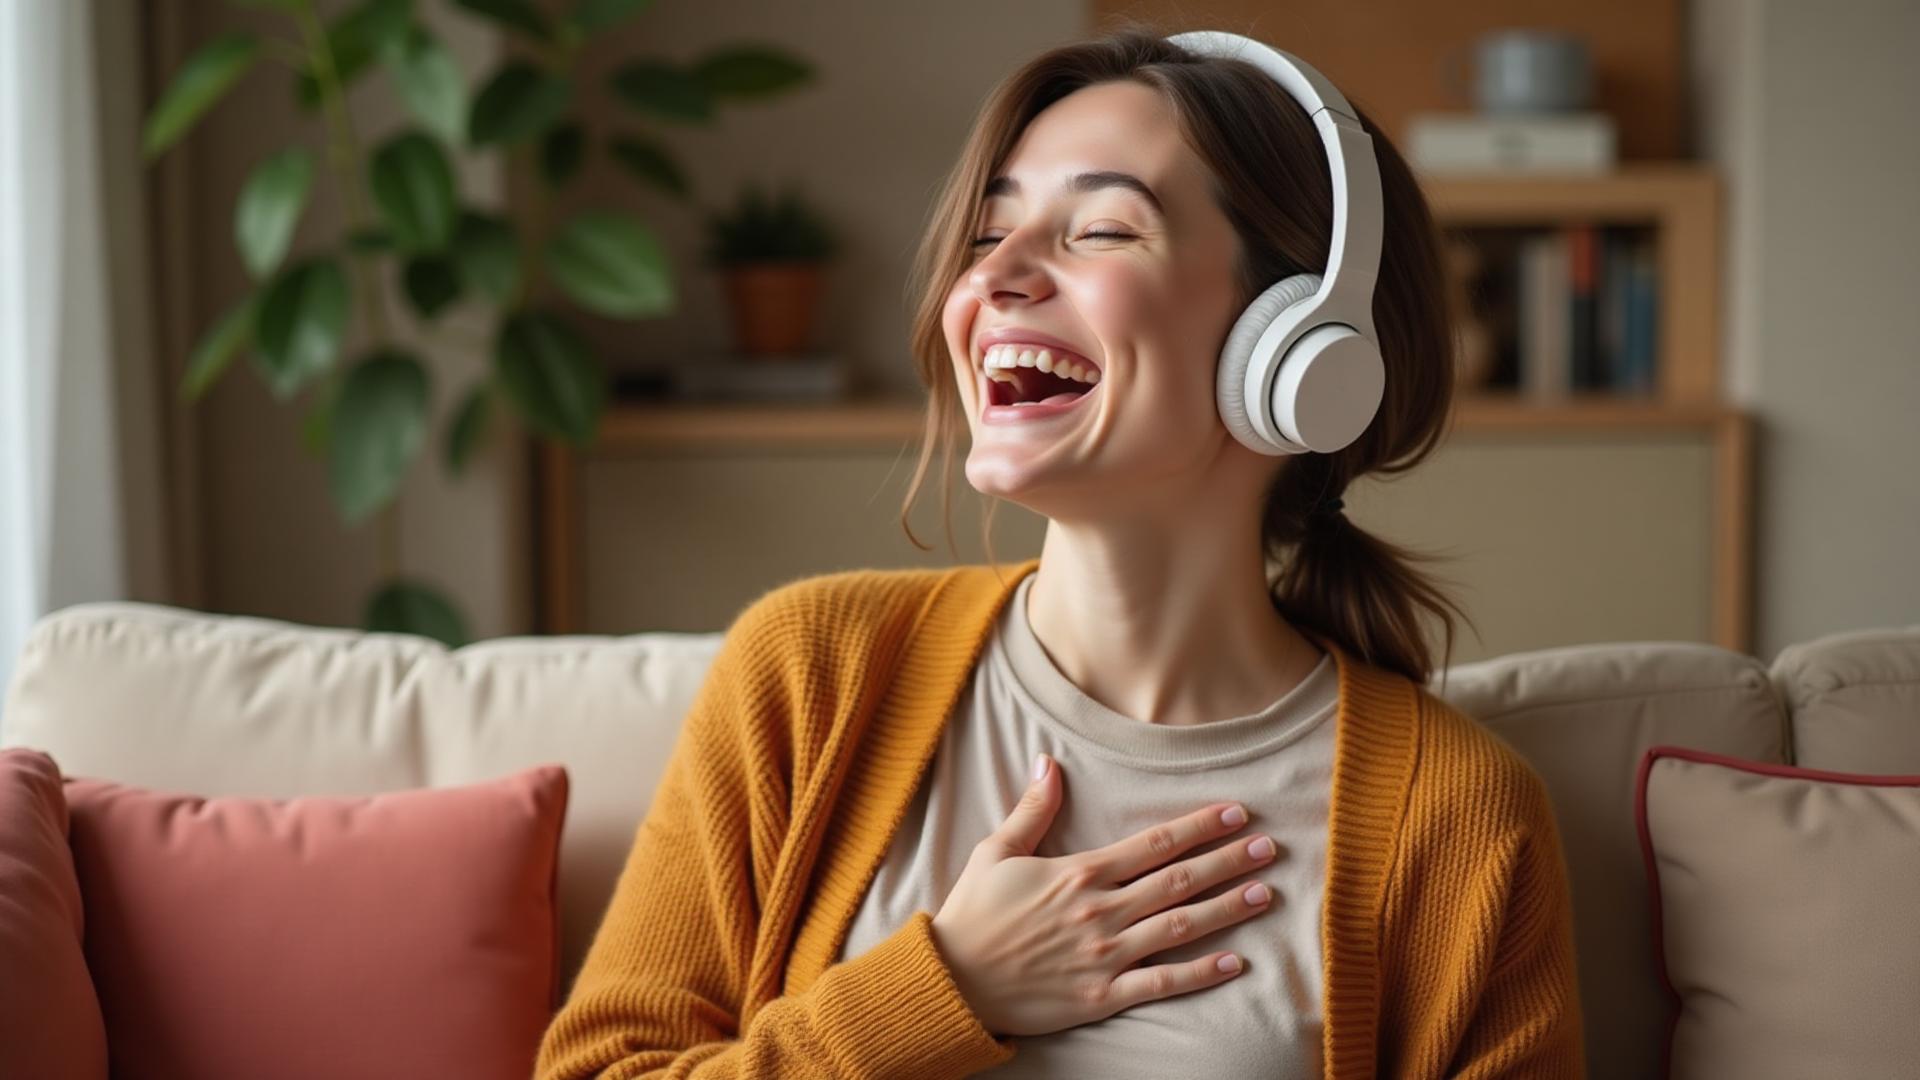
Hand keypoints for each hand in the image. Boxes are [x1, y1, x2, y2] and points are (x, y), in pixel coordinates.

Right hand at [929, 753, 1276, 1037]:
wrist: (952, 980)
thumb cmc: (973, 914)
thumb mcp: (996, 852)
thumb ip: (1032, 810)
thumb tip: (1049, 762)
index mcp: (1079, 874)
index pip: (1154, 843)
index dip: (1200, 826)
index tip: (1237, 812)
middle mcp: (1100, 911)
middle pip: (1178, 880)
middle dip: (1228, 861)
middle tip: (1269, 847)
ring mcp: (1104, 955)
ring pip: (1179, 927)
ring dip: (1225, 909)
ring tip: (1263, 893)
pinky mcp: (1101, 996)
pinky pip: (1160, 984)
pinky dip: (1199, 974)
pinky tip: (1233, 962)